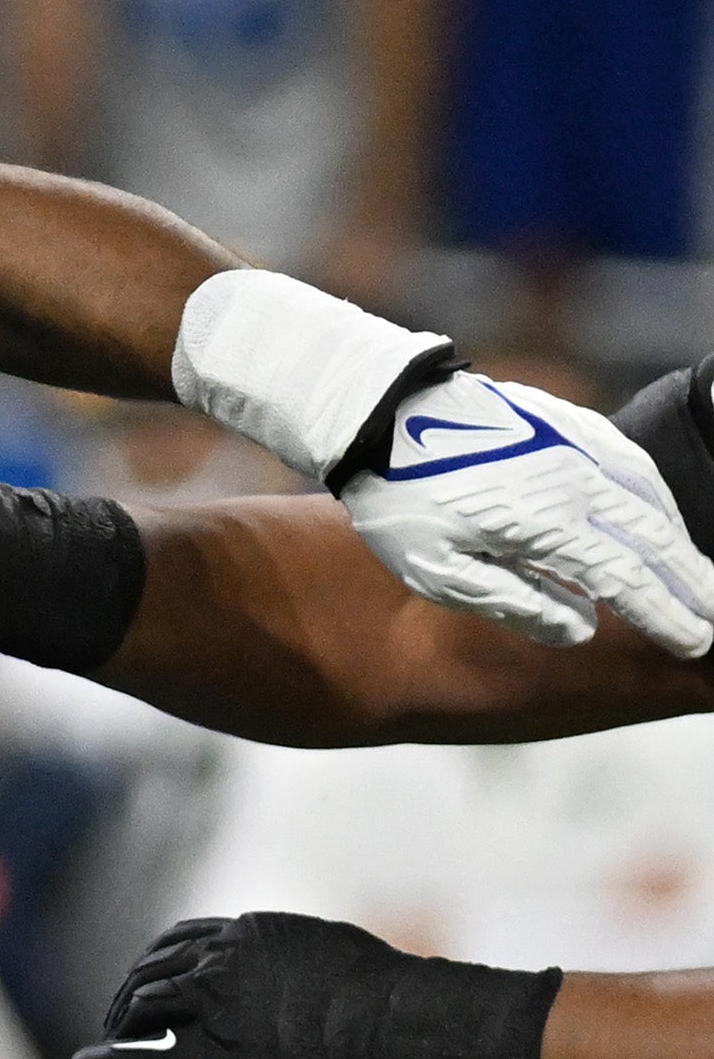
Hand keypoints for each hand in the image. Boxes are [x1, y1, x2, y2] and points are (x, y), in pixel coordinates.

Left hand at [69, 910, 556, 1058]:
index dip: (156, 966)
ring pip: (142, 1010)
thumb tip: (304, 968)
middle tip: (118, 1024)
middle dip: (130, 998)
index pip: (179, 943)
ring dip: (118, 1029)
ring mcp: (216, 1004)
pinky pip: (148, 1056)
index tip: (146, 984)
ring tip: (104, 1052)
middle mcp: (221, 960)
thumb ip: (298, 959)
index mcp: (248, 932)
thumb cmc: (388, 995)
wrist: (403, 1023)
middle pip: (152, 972)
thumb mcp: (331, 953)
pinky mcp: (220, 1052)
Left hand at [339, 371, 713, 658]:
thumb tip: (583, 628)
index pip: (626, 580)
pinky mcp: (569, 422)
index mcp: (547, 523)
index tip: (696, 643)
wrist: (378, 414)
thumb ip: (514, 602)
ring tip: (698, 578)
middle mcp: (576, 481)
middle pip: (655, 540)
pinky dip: (657, 497)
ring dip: (680, 541)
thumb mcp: (436, 569)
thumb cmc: (398, 500)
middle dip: (694, 583)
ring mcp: (577, 444)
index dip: (666, 615)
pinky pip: (632, 465)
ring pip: (651, 498)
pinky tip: (661, 516)